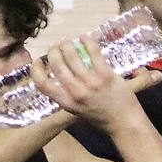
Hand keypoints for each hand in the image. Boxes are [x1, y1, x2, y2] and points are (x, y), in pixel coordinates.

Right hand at [32, 37, 160, 132]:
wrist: (125, 124)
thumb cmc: (102, 118)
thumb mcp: (78, 111)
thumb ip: (69, 97)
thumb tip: (61, 78)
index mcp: (67, 103)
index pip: (43, 85)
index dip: (36, 70)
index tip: (37, 61)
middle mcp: (76, 93)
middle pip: (57, 65)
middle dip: (53, 51)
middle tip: (55, 46)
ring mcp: (91, 83)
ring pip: (73, 56)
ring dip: (68, 45)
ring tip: (68, 41)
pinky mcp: (105, 76)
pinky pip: (93, 53)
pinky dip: (88, 42)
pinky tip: (85, 38)